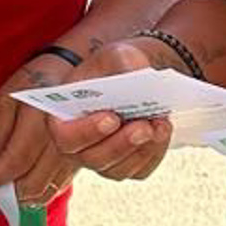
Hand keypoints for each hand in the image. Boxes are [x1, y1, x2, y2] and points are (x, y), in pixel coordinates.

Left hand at [0, 52, 83, 200]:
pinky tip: (27, 182)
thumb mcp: (8, 95)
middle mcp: (60, 140)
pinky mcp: (81, 159)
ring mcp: (74, 152)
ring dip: (22, 194)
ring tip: (6, 185)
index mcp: (39, 121)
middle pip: (30, 184)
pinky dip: (40, 191)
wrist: (77, 71)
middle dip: (6, 191)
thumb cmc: (41, 79)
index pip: (13, 163)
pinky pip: (59, 186)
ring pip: (45, 190)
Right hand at [40, 36, 176, 183]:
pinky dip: (154, 153)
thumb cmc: (117, 67)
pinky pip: (139, 170)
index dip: (86, 131)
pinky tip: (163, 131)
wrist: (136, 79)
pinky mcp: (127, 166)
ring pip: (117, 169)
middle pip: (93, 158)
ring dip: (141, 150)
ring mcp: (102, 159)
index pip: (65, 135)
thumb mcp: (117, 55)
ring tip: (160, 125)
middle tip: (144, 126)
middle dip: (121, 144)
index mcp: (63, 117)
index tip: (111, 118)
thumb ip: (123, 63)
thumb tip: (139, 76)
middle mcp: (78, 145)